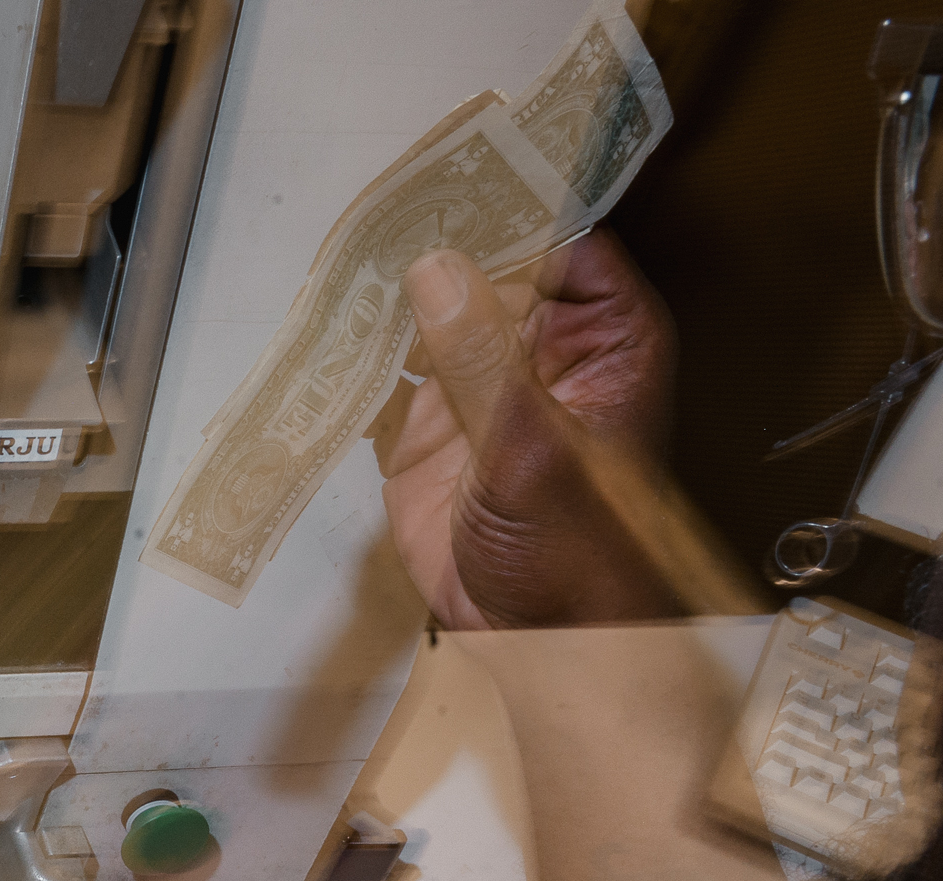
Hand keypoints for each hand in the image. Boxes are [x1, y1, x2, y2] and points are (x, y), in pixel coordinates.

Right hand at [375, 229, 680, 628]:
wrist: (541, 642)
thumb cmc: (579, 555)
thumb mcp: (531, 447)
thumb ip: (482, 356)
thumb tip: (438, 270)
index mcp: (607, 338)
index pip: (564, 240)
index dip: (515, 206)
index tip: (458, 176)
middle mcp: (546, 350)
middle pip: (493, 266)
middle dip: (442, 241)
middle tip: (386, 205)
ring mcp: (485, 386)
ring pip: (437, 312)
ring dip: (395, 292)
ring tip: (349, 257)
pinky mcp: (431, 427)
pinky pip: (393, 368)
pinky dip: (362, 350)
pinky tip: (336, 326)